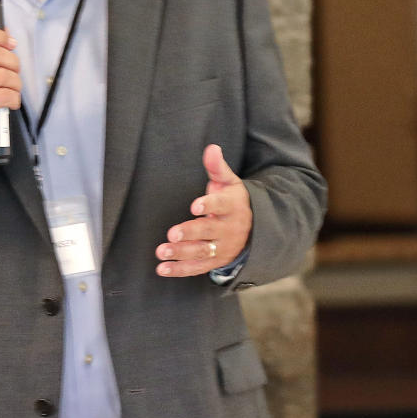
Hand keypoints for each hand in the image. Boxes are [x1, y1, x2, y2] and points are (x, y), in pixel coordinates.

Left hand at [155, 144, 251, 277]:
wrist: (255, 231)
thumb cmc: (233, 201)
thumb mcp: (229, 183)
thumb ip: (217, 167)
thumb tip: (211, 147)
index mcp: (233, 207)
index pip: (221, 205)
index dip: (209, 205)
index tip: (195, 205)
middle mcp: (229, 229)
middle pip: (209, 231)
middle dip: (190, 233)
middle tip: (172, 233)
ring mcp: (222, 248)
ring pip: (201, 251)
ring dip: (181, 252)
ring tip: (161, 250)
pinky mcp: (214, 261)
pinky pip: (196, 268)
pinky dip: (178, 269)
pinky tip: (161, 268)